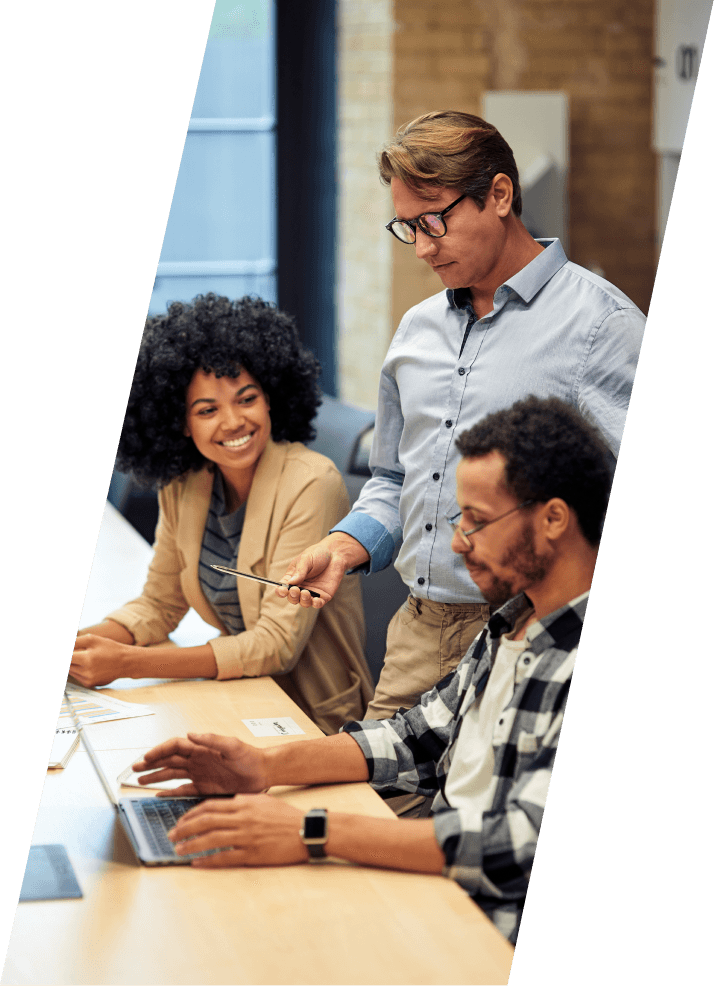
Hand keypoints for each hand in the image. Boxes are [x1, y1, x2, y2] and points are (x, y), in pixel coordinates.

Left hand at [69, 634, 133, 685]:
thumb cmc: (110, 649)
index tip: (69, 652)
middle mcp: (87, 672)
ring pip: (70, 671)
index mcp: (87, 659)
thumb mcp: (92, 639)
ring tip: (85, 657)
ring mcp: (88, 680)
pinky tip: (89, 665)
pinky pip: (77, 676)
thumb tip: (63, 647)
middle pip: (66, 665)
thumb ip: (74, 642)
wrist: (126, 662)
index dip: (62, 654)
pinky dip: (78, 670)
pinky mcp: (90, 684)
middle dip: (70, 658)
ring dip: (72, 664)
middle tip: (78, 653)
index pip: (66, 658)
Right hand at [133, 732, 268, 796]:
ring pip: (172, 774)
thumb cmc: (250, 757)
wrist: (263, 773)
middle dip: (151, 764)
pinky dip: (170, 792)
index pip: (175, 746)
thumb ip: (211, 740)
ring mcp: (199, 773)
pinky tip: (158, 794)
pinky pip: (183, 790)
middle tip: (134, 769)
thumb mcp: (232, 746)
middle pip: (168, 760)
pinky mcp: (204, 787)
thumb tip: (190, 734)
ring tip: (140, 781)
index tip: (146, 758)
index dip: (159, 751)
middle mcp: (197, 760)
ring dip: (156, 777)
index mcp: (201, 748)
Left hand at [169, 794, 308, 866]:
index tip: (180, 821)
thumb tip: (226, 805)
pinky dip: (208, 860)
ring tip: (178, 850)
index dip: (191, 814)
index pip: (209, 807)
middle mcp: (241, 818)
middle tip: (171, 836)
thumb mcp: (263, 801)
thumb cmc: (286, 816)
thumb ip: (243, 802)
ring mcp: (246, 837)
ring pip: (210, 840)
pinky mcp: (252, 854)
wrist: (306, 829)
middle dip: (184, 829)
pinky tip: (197, 863)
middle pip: (205, 822)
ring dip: (191, 845)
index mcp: (243, 804)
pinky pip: (225, 857)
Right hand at [276, 534, 365, 608]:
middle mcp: (300, 587)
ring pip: (304, 602)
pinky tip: (315, 600)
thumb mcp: (306, 559)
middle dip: (292, 596)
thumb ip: (299, 571)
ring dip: (303, 600)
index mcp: (292, 578)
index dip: (280, 591)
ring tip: (305, 592)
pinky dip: (316, 604)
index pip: (283, 588)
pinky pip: (318, 603)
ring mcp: (311, 592)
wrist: (334, 554)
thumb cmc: (317, 554)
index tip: (282, 590)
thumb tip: (290, 583)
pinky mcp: (323, 596)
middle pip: (292, 598)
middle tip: (295, 590)